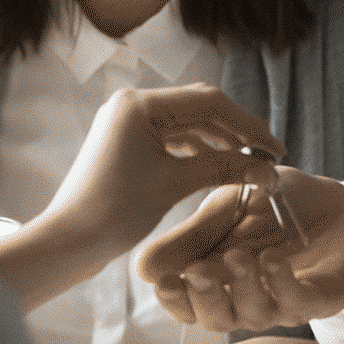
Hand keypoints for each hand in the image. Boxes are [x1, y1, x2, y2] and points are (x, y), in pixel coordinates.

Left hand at [51, 84, 283, 247]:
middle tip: (268, 154)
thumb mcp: (175, 184)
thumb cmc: (115, 212)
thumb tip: (266, 167)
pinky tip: (218, 164)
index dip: (248, 124)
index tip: (275, 147)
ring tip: (248, 162)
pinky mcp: (125, 143)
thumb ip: (223, 167)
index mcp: (140, 105)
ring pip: (186, 123)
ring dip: (218, 140)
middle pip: (199, 108)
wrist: (68, 242)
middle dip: (236, 130)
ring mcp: (126, 123)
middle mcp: (132, 105)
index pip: (209, 102)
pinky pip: (170, 137)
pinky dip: (196, 149)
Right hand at [136, 168, 343, 331]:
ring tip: (236, 257)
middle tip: (195, 272)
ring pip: (255, 315)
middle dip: (204, 298)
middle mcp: (250, 300)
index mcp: (221, 284)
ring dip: (242, 288)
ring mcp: (286, 303)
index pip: (189, 307)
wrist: (343, 201)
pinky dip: (282, 283)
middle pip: (217, 319)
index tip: (163, 281)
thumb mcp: (227, 210)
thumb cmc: (280, 208)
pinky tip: (272, 260)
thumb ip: (191, 237)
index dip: (175, 300)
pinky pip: (299, 302)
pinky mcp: (324, 297)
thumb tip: (142, 270)